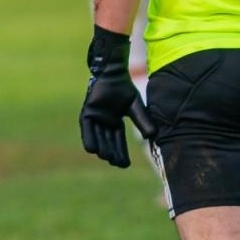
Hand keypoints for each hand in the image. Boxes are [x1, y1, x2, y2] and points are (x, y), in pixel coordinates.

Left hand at [79, 25, 155, 167]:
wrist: (114, 74)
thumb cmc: (125, 88)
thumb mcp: (136, 108)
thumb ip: (143, 121)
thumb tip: (152, 136)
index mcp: (115, 122)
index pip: (119, 141)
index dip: (122, 152)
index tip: (125, 165)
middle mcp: (104, 122)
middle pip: (109, 142)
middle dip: (113, 153)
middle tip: (117, 163)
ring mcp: (95, 118)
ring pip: (98, 137)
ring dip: (102, 148)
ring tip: (107, 159)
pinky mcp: (87, 112)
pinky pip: (87, 129)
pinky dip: (89, 139)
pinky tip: (93, 150)